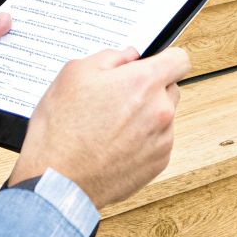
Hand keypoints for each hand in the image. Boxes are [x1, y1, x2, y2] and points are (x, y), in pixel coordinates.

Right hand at [11, 46, 190, 208]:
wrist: (56, 181)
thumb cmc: (61, 130)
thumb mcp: (74, 74)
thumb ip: (110, 57)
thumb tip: (129, 56)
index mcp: (144, 83)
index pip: (179, 59)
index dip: (165, 58)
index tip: (154, 64)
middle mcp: (160, 110)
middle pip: (171, 88)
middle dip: (150, 89)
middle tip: (119, 97)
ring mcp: (162, 139)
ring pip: (164, 117)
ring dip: (146, 116)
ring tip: (111, 125)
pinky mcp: (158, 163)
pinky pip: (158, 142)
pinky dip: (143, 140)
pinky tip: (115, 144)